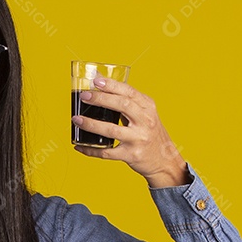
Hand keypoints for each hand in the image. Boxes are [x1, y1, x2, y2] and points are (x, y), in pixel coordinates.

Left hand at [71, 76, 189, 187]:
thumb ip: (127, 100)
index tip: (96, 81)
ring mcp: (138, 139)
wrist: (165, 161)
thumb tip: (101, 80)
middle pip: (122, 105)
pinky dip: (91, 149)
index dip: (112, 85)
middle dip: (101, 99)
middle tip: (84, 96)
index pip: (129, 92)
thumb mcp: (146, 114)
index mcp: (148, 108)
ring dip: (91, 124)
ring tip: (77, 119)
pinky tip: (79, 145)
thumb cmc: (150, 134)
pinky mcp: (131, 155)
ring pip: (111, 130)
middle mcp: (145, 122)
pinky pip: (107, 152)